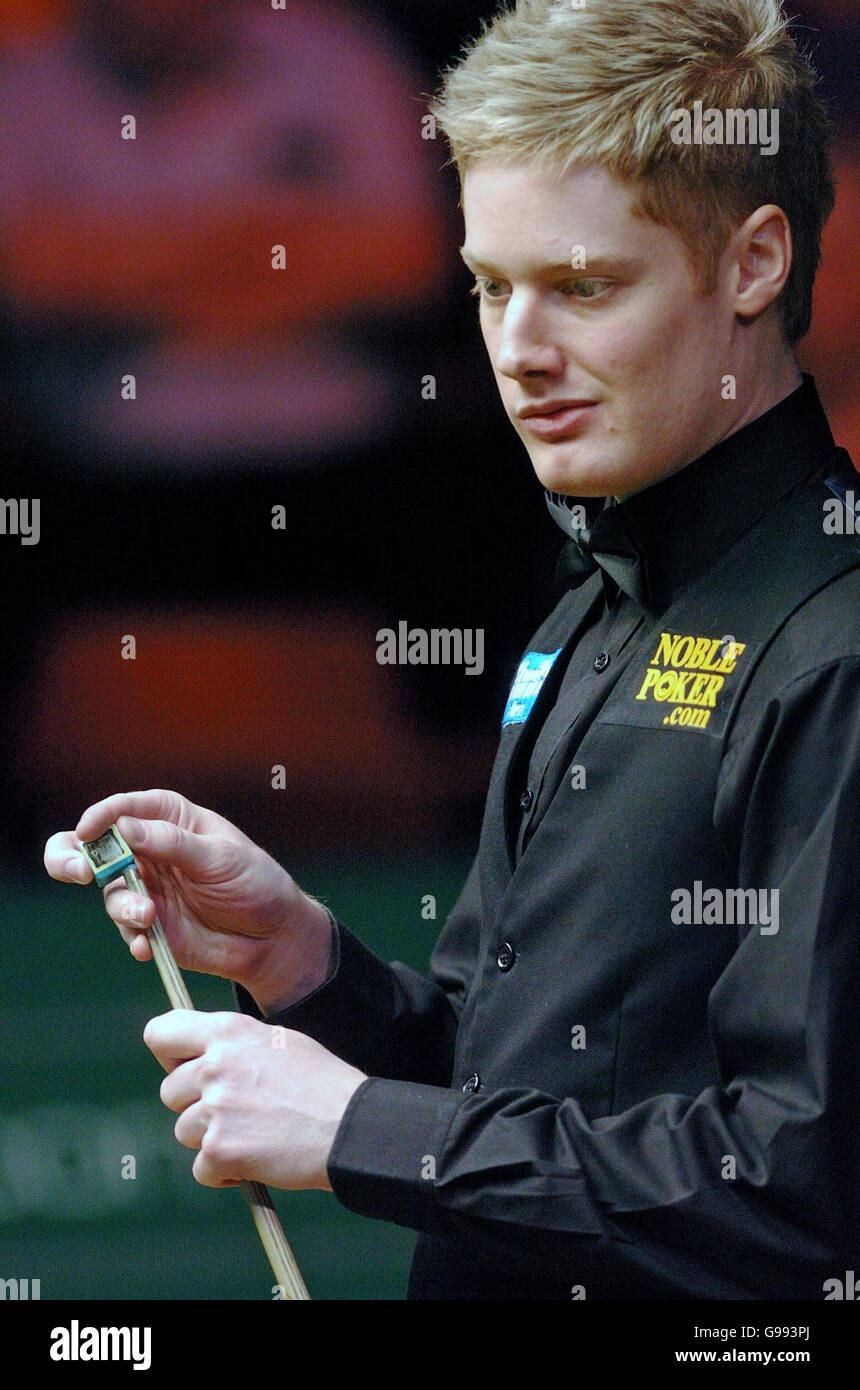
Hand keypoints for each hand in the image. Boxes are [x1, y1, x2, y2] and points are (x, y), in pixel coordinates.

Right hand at [43, 788, 332, 1011]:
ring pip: (108, 892)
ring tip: (148, 917)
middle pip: (92, 848)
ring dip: (122, 905)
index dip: (101, 816)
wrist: (274, 937)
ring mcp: (146, 889)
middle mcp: (149, 852)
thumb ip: (173, 843)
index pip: (124, 809)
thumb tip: (124, 827)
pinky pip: (126, 929)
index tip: (89, 831)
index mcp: (169, 819)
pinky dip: (132, 937)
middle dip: (72, 857)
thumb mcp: (220, 857)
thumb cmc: (255, 882)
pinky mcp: (149, 925)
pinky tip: (146, 947)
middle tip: (79, 871)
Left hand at [144, 1010, 366, 1189]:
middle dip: (195, 1106)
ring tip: (254, 1135)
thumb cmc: (321, 1084)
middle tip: (236, 1112)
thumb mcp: (278, 1042)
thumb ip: (233, 1046)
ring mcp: (215, 1108)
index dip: (168, 1054)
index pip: (160, 1032)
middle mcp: (215, 1064)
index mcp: (228, 1031)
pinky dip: (224, 1171)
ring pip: (185, 1131)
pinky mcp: (220, 1149)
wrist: (351, 1127)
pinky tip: (257, 1159)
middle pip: (170, 1091)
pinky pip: (201, 1168)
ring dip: (212, 1140)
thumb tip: (199, 1056)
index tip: (185, 1068)